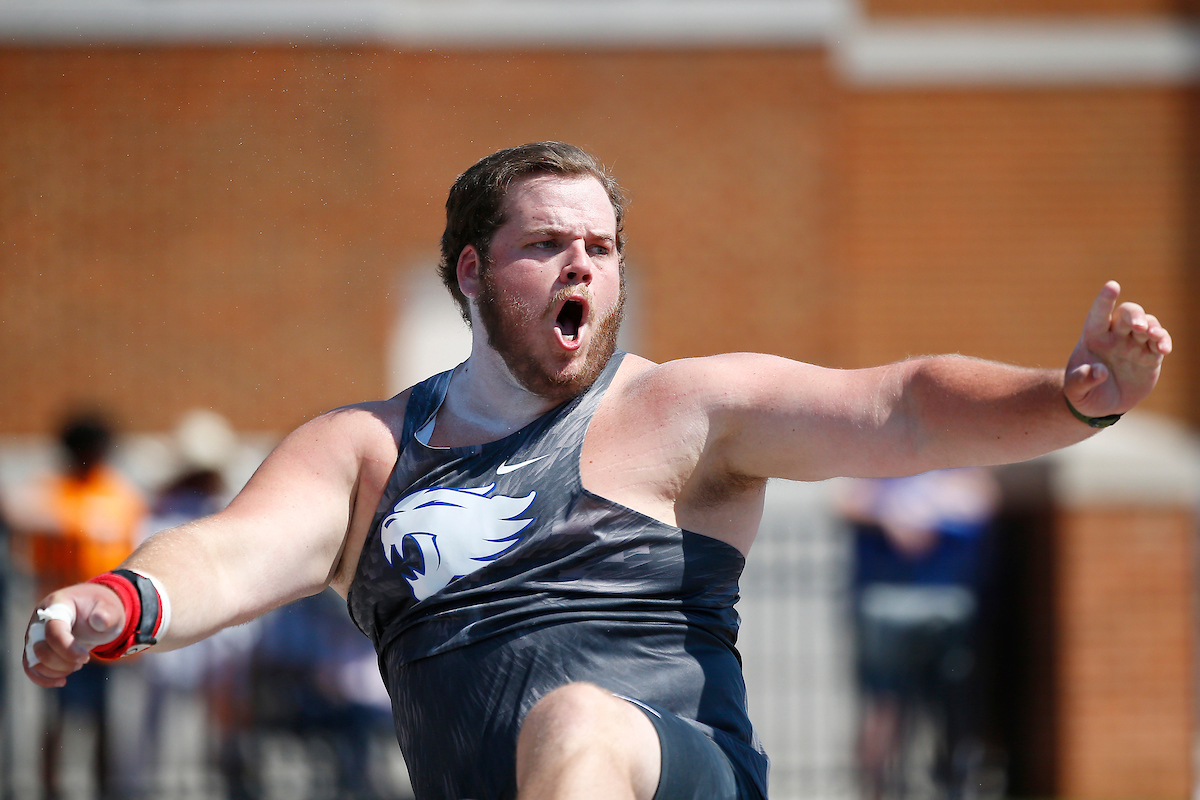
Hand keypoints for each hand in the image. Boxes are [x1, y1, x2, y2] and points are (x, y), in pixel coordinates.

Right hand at [22, 583, 124, 687]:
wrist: (94, 611)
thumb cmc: (101, 609)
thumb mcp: (111, 608)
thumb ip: (107, 614)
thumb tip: (99, 620)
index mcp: (57, 604)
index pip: (53, 630)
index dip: (68, 649)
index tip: (86, 657)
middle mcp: (40, 619)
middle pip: (40, 649)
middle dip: (63, 662)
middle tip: (84, 659)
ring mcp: (34, 635)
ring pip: (34, 661)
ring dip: (56, 670)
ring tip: (76, 665)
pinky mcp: (34, 648)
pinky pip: (30, 667)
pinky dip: (44, 678)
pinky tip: (62, 681)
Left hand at [1064, 281, 1170, 418]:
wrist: (1101, 406)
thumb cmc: (1083, 393)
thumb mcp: (1075, 390)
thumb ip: (1082, 380)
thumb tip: (1099, 372)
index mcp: (1093, 338)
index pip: (1098, 314)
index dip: (1105, 300)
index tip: (1112, 285)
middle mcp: (1115, 336)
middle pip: (1128, 313)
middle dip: (1135, 315)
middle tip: (1138, 327)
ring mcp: (1134, 344)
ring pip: (1148, 324)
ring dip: (1152, 327)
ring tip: (1153, 337)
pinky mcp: (1150, 357)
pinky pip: (1160, 342)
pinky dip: (1164, 341)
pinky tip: (1163, 349)